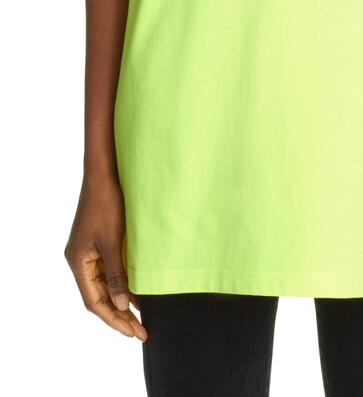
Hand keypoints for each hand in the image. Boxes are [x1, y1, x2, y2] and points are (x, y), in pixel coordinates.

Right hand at [64, 173, 147, 339]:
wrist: (104, 174)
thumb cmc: (107, 204)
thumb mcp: (113, 242)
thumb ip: (117, 274)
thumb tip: (121, 306)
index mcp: (78, 262)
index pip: (94, 301)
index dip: (113, 319)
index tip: (132, 332)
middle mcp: (80, 260)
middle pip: (99, 296)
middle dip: (119, 315)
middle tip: (141, 330)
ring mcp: (89, 252)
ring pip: (105, 285)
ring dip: (121, 301)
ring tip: (140, 318)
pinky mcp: (99, 243)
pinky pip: (109, 270)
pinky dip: (122, 283)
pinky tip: (136, 293)